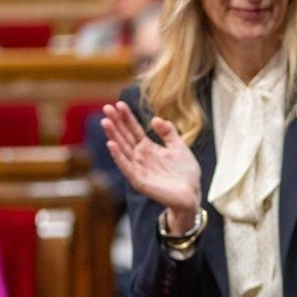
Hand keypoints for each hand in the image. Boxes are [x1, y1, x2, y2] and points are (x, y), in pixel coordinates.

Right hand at [102, 101, 201, 231]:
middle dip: (115, 123)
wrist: (191, 193)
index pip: (134, 129)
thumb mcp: (179, 147)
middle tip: (106, 108)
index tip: (119, 103)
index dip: (127, 117)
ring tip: (105, 122)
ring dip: (113, 136)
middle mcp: (140, 156)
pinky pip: (126, 166)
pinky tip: (111, 144)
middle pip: (125, 136)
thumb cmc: (185, 173)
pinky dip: (118, 156)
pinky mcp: (139, 180)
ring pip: (122, 149)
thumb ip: (168, 132)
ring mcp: (138, 168)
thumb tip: (155, 118)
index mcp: (148, 148)